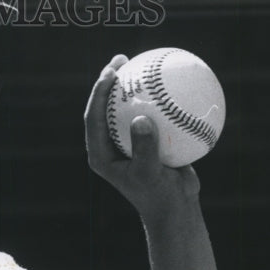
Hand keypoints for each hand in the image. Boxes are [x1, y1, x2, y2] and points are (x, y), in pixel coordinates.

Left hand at [84, 54, 200, 219]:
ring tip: (142, 62)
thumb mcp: (151, 174)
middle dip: (109, 81)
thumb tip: (141, 119)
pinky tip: (173, 83)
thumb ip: (145, 148)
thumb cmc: (159, 196)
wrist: (176, 209)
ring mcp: (129, 143)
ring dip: (132, 86)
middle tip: (121, 60)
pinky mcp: (147, 141)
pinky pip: (152, 114)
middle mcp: (111, 146)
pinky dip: (159, 100)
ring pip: (127, 109)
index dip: (98, 93)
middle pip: (105, 107)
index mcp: (101, 154)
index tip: (110, 73)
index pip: (93, 117)